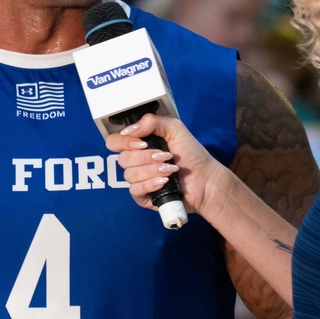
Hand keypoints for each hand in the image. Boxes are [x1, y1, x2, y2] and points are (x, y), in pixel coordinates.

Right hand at [106, 114, 225, 219]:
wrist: (204, 179)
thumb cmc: (192, 155)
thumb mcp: (174, 129)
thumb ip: (152, 122)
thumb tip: (129, 130)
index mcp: (139, 145)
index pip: (115, 141)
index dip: (124, 142)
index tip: (142, 143)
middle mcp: (136, 162)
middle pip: (122, 159)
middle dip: (146, 157)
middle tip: (166, 156)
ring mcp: (139, 180)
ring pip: (129, 175)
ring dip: (152, 170)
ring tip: (171, 170)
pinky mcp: (143, 196)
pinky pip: (135, 190)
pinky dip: (150, 184)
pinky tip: (164, 182)